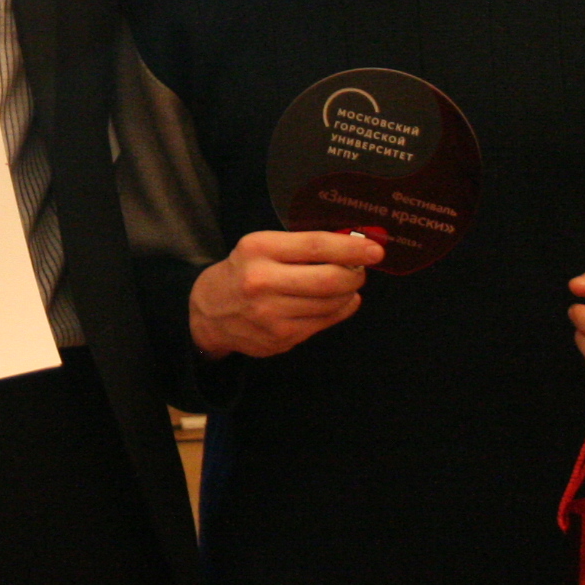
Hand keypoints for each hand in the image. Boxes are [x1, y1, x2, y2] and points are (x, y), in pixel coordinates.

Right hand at [189, 230, 381, 358]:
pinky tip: (339, 302)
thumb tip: (352, 248)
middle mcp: (262, 281)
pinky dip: (340, 310)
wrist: (209, 312)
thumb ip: (302, 247)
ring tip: (346, 285)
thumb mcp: (261, 247)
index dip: (351, 248)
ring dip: (349, 293)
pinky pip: (324, 323)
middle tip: (361, 270)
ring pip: (331, 304)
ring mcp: (271, 314)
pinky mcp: (280, 338)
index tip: (375, 250)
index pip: (316, 246)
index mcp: (259, 249)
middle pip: (329, 279)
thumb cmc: (243, 270)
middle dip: (355, 274)